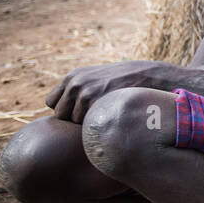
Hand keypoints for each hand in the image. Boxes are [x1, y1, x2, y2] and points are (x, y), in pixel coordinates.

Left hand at [45, 61, 169, 122]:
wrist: (151, 76)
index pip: (52, 103)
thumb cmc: (125, 81)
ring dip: (87, 123)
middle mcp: (75, 84)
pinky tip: (111, 118)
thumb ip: (78, 89)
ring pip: (74, 122)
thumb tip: (59, 110)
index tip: (82, 110)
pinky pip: (87, 125)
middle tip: (95, 115)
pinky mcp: (98, 104)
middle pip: (60, 115)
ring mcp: (85, 94)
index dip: (66, 109)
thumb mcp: (97, 78)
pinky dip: (97, 126)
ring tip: (106, 114)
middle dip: (74, 118)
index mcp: (72, 77)